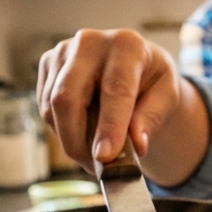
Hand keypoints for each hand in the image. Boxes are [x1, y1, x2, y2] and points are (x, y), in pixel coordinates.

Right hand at [37, 29, 180, 169]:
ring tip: (94, 157)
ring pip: (52, 108)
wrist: (133, 65)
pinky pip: (46, 109)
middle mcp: (89, 42)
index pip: (115, 89)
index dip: (109, 126)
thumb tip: (137, 145)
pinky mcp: (47, 66)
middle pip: (67, 98)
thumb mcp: (166, 96)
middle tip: (95, 169)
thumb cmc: (151, 81)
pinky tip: (82, 135)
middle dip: (77, 141)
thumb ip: (152, 118)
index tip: (104, 157)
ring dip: (70, 141)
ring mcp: (63, 52)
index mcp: (125, 44)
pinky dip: (62, 131)